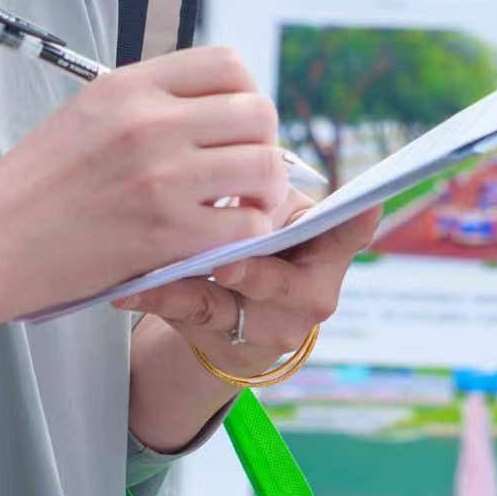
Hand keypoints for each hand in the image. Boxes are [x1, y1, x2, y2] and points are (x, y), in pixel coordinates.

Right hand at [0, 48, 288, 322]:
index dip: (245, 95)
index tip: (233, 128)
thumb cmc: (35, 184)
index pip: (229, 64)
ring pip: (263, 167)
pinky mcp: (165, 232)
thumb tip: (213, 106)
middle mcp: (151, 121)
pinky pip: (245, 225)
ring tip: (243, 208)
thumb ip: (149, 102)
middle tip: (246, 174)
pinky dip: (247, 235)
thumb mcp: (88, 113)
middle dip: (264, 144)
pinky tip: (224, 241)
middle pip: (257, 113)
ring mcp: (161, 176)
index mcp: (130, 85)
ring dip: (264, 191)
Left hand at [116, 193, 383, 371]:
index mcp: (329, 252)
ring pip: (234, 306)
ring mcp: (270, 325)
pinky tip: (131, 289)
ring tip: (166, 271)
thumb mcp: (282, 217)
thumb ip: (279, 195)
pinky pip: (190, 315)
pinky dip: (159, 298)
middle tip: (231, 262)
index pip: (351, 234)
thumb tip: (260, 156)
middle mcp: (311, 295)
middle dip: (259, 273)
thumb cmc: (263, 242)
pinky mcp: (224, 339)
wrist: (234, 319)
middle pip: (289, 285)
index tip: (365, 205)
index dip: (357, 222)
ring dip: (196, 285)